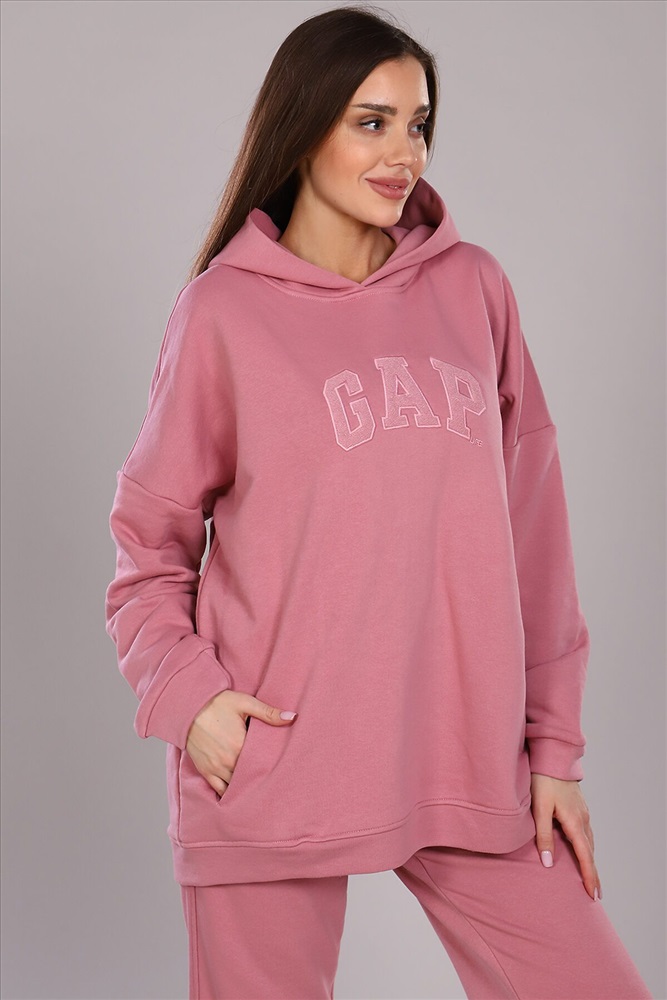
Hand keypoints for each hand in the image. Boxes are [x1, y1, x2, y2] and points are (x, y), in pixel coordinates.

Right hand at [185, 690, 297, 796]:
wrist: (187, 706)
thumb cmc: (217, 702)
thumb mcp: (244, 703)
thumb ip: (268, 712)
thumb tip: (292, 717)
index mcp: (240, 745)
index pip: (262, 763)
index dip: (272, 765)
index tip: (282, 767)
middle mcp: (228, 761)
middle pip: (250, 777)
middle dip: (260, 777)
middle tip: (274, 780)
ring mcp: (216, 768)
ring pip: (236, 786)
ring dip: (246, 786)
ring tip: (259, 787)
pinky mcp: (205, 770)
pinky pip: (219, 789)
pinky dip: (229, 793)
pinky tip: (239, 795)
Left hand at [530, 772, 601, 900]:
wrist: (552, 757)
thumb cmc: (542, 780)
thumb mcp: (539, 809)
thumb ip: (543, 836)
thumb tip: (548, 863)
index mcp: (574, 822)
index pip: (585, 856)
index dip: (589, 876)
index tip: (593, 894)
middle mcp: (583, 819)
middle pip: (590, 852)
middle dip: (593, 873)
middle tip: (595, 894)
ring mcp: (582, 812)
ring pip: (589, 842)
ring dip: (590, 860)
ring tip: (590, 877)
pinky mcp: (578, 807)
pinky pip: (585, 832)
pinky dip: (586, 846)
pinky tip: (582, 850)